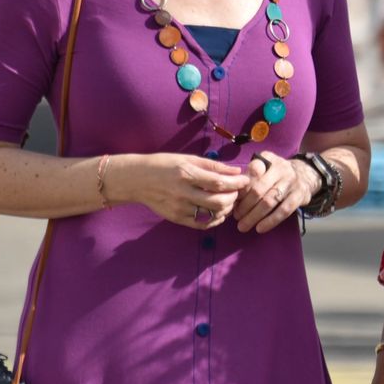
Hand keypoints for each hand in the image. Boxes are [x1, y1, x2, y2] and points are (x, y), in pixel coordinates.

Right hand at [108, 153, 248, 228]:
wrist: (138, 180)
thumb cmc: (164, 165)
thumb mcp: (188, 159)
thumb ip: (213, 165)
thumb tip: (236, 170)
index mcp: (187, 174)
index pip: (219, 182)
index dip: (237, 183)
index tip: (245, 180)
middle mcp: (183, 193)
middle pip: (219, 202)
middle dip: (234, 197)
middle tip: (238, 192)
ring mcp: (179, 208)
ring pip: (212, 215)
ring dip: (227, 209)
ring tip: (229, 200)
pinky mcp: (177, 219)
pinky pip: (203, 224)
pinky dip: (215, 220)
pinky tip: (219, 212)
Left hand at [234, 150, 311, 233]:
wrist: (306, 175)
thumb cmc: (277, 174)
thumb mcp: (265, 167)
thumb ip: (250, 176)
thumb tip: (231, 195)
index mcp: (268, 159)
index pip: (253, 172)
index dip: (242, 187)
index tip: (232, 199)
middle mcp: (281, 168)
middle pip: (259, 189)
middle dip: (245, 206)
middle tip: (236, 217)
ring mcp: (291, 182)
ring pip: (269, 201)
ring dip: (254, 216)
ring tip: (243, 226)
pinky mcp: (300, 196)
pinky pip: (284, 210)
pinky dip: (271, 221)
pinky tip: (260, 228)